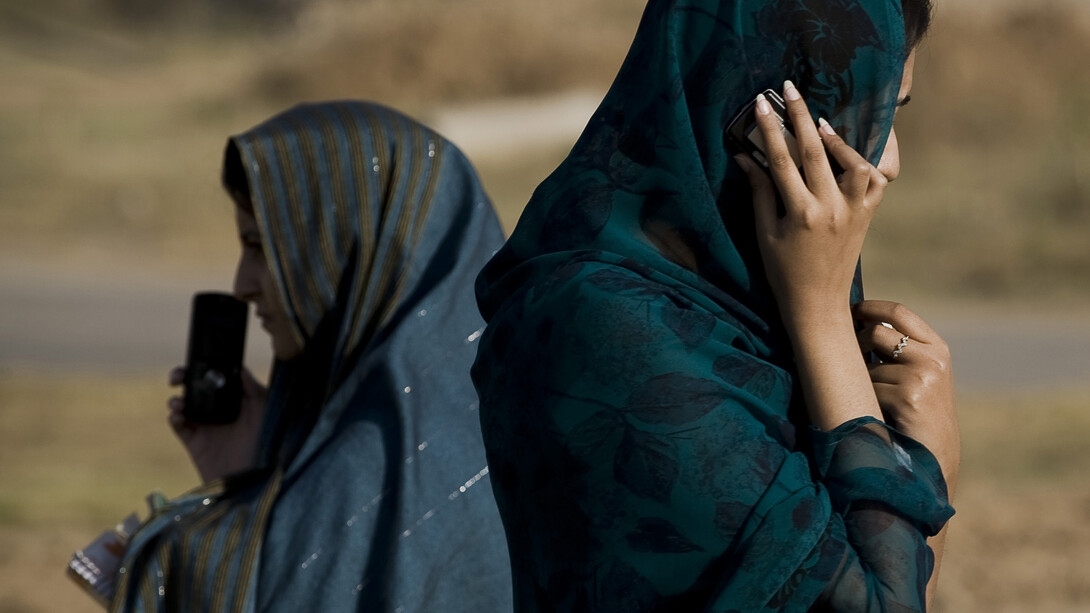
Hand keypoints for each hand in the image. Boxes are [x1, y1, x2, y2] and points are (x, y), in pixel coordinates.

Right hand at [167, 366, 267, 483]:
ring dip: (177, 398)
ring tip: (180, 403)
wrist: (257, 480)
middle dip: (183, 377)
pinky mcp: (196, 442)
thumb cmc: (270, 443)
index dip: (206, 366)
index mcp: (238, 398)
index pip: (218, 376)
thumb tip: (240, 368)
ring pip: (184, 403)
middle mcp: (221, 409)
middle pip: (196, 386)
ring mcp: (207, 425)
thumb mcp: (267, 412)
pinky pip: (179, 425)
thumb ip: (255, 390)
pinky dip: (174, 417)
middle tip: (177, 377)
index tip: (198, 361)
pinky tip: (178, 416)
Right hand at [736, 81, 889, 333]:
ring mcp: (853, 212)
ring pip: (853, 163)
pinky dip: (861, 162)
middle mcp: (830, 209)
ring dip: (836, 140)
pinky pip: (873, 181)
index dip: (771, 130)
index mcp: (800, 214)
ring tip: (819, 124)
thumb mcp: (764, 234)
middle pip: (816, 152)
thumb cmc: (783, 273)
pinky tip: (845, 152)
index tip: (761, 104)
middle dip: (801, 116)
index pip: (782, 161)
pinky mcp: (866, 216)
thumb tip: (747, 158)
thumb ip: (760, 193)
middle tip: (790, 89)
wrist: (818, 304)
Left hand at [853, 300, 960, 491]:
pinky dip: (865, 402)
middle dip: (856, 343)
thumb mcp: (919, 376)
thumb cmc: (918, 416)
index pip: (899, 312)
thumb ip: (899, 351)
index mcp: (937, 348)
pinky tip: (880, 415)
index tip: (850, 309)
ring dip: (862, 383)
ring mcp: (922, 377)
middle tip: (849, 358)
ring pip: (867, 365)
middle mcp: (933, 358)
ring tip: (874, 401)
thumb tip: (857, 322)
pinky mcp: (908, 397)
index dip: (870, 307)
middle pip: (877, 331)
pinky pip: (868, 389)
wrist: (936, 458)